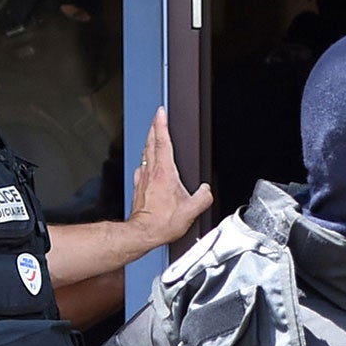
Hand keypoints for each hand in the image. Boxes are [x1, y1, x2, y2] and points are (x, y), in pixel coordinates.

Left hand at [128, 108, 213, 248]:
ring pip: (145, 153)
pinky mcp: (138, 188)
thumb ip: (203, 197)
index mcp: (165, 172)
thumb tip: (206, 190)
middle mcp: (151, 172)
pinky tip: (146, 164)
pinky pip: (141, 168)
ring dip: (149, 142)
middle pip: (151, 143)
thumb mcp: (191, 210)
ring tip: (152, 136)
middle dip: (154, 128)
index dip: (161, 124)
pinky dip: (145, 161)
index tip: (161, 112)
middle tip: (156, 118)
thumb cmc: (162, 222)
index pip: (162, 141)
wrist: (143, 233)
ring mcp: (142, 179)